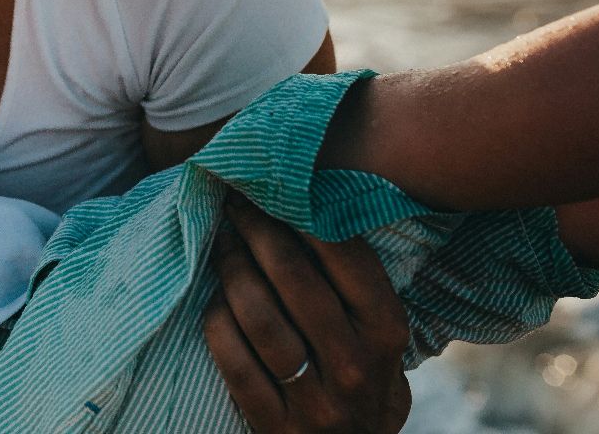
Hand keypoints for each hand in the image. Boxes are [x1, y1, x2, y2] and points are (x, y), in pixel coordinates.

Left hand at [202, 195, 412, 432]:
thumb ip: (355, 286)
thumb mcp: (378, 336)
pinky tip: (212, 300)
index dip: (303, 215)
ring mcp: (314, 400)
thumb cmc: (361, 376)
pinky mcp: (273, 424)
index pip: (346, 258)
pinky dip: (217, 321)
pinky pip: (232, 360)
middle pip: (293, 279)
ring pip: (258, 316)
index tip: (272, 187)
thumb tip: (309, 204)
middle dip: (257, 230)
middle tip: (234, 203)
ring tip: (221, 243)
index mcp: (386, 333)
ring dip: (231, 269)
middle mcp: (354, 366)